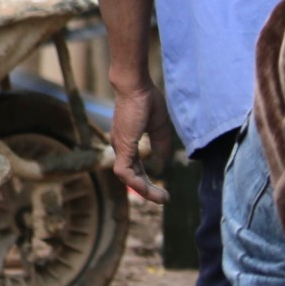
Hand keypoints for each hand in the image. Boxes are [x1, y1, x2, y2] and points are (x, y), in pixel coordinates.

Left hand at [109, 73, 172, 204]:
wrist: (135, 85)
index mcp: (128, 142)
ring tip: (162, 198)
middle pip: (132, 176)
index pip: (135, 168)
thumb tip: (161, 159)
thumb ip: (159, 143)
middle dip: (148, 190)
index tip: (162, 191)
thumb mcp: (158, 126)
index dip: (147, 180)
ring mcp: (120, 147)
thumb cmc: (146, 100)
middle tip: (165, 199)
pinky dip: (136, 182)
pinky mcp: (123, 145)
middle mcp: (121, 147)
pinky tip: (149, 190)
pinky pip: (125, 172)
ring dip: (144, 190)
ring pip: (128, 177)